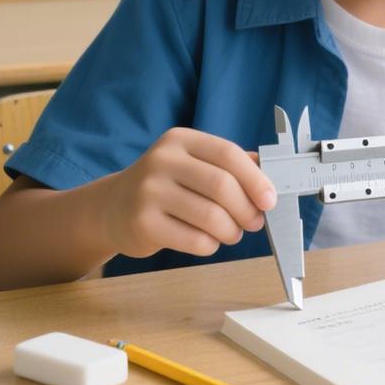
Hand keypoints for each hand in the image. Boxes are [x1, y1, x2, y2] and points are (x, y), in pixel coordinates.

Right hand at [99, 128, 276, 258]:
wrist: (112, 207)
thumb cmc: (166, 185)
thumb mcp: (194, 163)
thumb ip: (231, 164)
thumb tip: (271, 172)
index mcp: (181, 140)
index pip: (228, 154)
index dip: (255, 178)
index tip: (270, 199)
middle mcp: (162, 160)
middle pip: (221, 186)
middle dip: (247, 209)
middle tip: (255, 222)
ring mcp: (148, 192)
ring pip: (210, 216)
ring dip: (232, 230)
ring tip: (233, 233)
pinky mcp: (142, 223)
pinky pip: (194, 240)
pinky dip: (211, 245)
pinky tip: (209, 241)